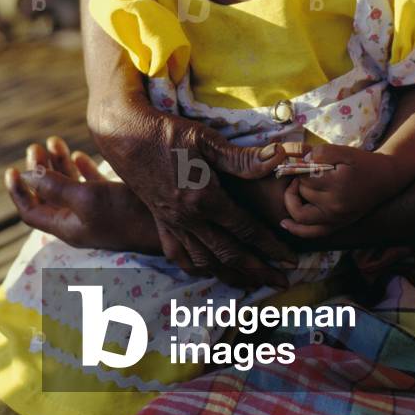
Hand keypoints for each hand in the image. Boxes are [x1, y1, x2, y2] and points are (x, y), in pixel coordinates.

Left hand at [5, 137, 131, 248]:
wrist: (168, 224)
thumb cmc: (125, 213)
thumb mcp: (86, 199)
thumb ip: (56, 187)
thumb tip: (27, 176)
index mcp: (67, 225)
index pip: (31, 211)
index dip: (19, 191)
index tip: (11, 168)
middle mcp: (79, 220)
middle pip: (48, 195)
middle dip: (38, 170)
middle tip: (36, 146)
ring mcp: (97, 211)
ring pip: (68, 186)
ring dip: (59, 164)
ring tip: (54, 141)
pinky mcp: (115, 202)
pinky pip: (90, 184)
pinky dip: (81, 168)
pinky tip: (80, 155)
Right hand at [96, 107, 297, 287]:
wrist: (125, 136)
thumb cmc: (168, 132)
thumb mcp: (206, 139)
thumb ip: (242, 157)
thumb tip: (278, 159)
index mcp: (203, 198)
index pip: (245, 229)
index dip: (270, 246)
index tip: (290, 259)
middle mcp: (187, 218)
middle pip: (228, 254)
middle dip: (258, 270)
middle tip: (282, 281)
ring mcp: (171, 223)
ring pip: (204, 261)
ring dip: (231, 275)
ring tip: (252, 282)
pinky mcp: (159, 222)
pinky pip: (178, 256)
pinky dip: (196, 269)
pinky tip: (209, 271)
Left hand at [280, 144, 400, 238]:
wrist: (385, 179)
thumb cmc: (362, 163)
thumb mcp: (344, 151)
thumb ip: (321, 153)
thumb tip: (301, 159)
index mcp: (338, 185)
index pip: (305, 177)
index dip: (300, 167)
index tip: (305, 161)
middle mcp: (335, 206)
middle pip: (302, 194)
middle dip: (298, 181)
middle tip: (302, 171)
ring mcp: (336, 219)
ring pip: (301, 214)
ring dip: (294, 199)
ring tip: (297, 187)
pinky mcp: (337, 225)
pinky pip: (311, 233)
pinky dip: (296, 229)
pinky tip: (284, 223)